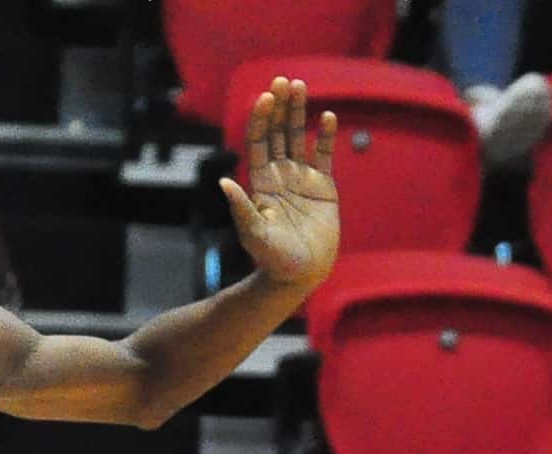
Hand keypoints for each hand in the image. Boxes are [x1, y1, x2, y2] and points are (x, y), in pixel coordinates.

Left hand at [220, 76, 339, 293]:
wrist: (301, 275)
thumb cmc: (273, 259)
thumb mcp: (254, 234)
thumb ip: (242, 208)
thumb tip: (223, 183)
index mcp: (260, 182)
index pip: (258, 141)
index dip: (261, 118)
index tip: (266, 97)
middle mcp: (279, 175)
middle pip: (278, 132)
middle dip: (279, 106)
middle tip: (283, 80)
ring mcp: (301, 179)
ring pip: (298, 137)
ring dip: (299, 111)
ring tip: (300, 85)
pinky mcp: (324, 187)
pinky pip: (323, 155)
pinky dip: (326, 135)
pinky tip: (328, 116)